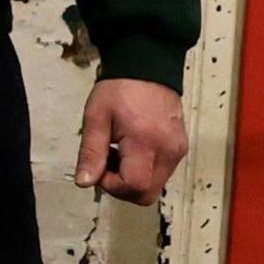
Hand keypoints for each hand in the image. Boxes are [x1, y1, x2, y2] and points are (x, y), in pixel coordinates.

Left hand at [76, 77, 187, 203]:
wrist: (147, 69)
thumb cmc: (120, 89)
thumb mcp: (96, 118)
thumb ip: (90, 153)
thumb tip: (85, 182)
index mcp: (147, 143)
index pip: (134, 187)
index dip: (111, 186)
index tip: (99, 167)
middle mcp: (169, 151)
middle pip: (146, 193)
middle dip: (120, 186)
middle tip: (106, 161)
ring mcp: (177, 151)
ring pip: (153, 186)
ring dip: (131, 178)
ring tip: (117, 151)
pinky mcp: (179, 148)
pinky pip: (160, 173)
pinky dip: (142, 170)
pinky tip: (129, 150)